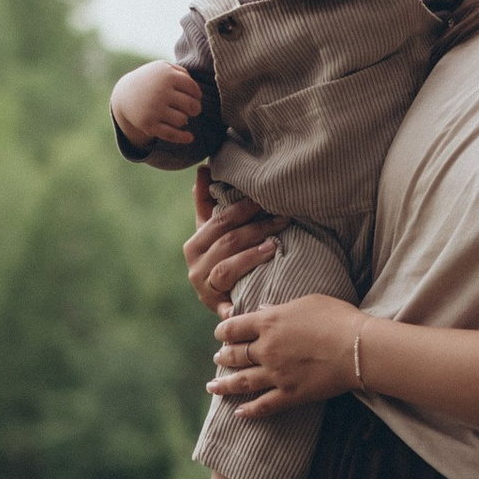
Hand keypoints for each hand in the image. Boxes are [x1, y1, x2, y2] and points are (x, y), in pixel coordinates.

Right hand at [112, 59, 204, 149]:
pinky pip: (170, 134)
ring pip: (182, 120)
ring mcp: (153, 109)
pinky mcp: (148, 124)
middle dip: (195, 109)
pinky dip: (182, 137)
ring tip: (177, 115)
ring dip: (184, 119)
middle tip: (192, 109)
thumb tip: (197, 93)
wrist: (125, 94)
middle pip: (191, 106)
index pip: (193, 89)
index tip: (195, 97)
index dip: (197, 95)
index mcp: (167, 75)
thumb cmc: (151, 80)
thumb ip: (183, 73)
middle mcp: (160, 91)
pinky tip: (190, 138)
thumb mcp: (164, 68)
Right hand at [184, 178, 278, 308]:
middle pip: (227, 242)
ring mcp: (205, 290)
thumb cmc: (223, 259)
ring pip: (227, 268)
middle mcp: (195, 267)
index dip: (243, 208)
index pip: (219, 221)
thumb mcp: (214, 232)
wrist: (224, 301)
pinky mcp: (218, 310)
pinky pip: (229, 306)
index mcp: (194, 244)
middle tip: (283, 218)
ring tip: (275, 246)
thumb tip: (203, 168)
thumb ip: (207, 202)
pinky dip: (238, 306)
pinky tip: (255, 299)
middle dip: (257, 228)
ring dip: (252, 255)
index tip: (266, 198)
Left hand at [210, 292, 360, 421]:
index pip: (233, 328)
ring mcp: (276, 374)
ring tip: (212, 387)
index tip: (220, 334)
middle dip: (223, 356)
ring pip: (242, 382)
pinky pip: (264, 405)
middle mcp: (266, 349)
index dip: (223, 331)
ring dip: (224, 385)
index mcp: (268, 323)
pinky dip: (249, 411)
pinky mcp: (290, 394)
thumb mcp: (307, 302)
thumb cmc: (337, 318)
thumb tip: (262, 310)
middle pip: (234, 355)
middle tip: (218, 358)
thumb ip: (280, 308)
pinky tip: (238, 413)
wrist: (357, 348)